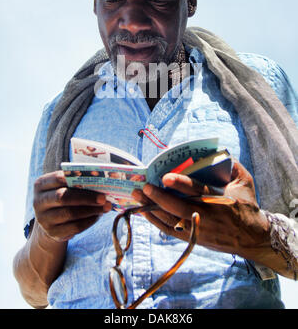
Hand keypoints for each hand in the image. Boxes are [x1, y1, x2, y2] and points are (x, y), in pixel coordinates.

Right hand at [33, 171, 111, 241]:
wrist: (50, 220)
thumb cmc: (62, 196)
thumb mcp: (62, 187)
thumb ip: (75, 182)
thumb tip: (100, 181)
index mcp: (41, 185)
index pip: (57, 178)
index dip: (75, 178)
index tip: (94, 180)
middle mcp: (39, 202)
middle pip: (63, 197)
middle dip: (86, 197)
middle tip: (103, 197)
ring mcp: (44, 219)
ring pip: (70, 214)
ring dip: (91, 210)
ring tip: (106, 207)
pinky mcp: (52, 232)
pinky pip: (74, 227)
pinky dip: (89, 221)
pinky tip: (98, 216)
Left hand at [132, 161, 269, 257]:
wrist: (252, 237)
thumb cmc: (247, 205)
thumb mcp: (244, 182)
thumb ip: (231, 165)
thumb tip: (215, 149)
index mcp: (220, 200)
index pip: (198, 191)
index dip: (181, 184)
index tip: (165, 177)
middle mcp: (207, 216)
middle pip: (178, 208)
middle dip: (159, 197)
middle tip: (143, 186)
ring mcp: (198, 230)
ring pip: (171, 220)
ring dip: (152, 208)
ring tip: (137, 196)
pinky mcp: (193, 239)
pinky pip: (170, 230)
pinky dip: (155, 221)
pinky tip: (143, 211)